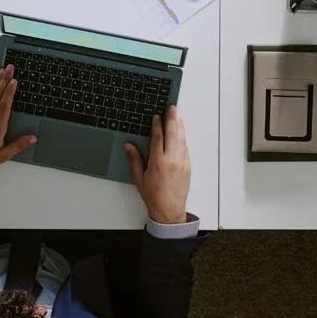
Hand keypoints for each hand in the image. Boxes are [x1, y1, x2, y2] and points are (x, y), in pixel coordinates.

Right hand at [124, 105, 190, 223]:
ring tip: (177, 115)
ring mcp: (181, 162)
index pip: (158, 137)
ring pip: (181, 139)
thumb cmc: (153, 195)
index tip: (156, 116)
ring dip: (179, 126)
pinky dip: (183, 137)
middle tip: (172, 107)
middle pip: (172, 134)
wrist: (169, 210)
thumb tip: (129, 145)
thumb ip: (134, 159)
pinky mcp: (187, 166)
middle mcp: (171, 160)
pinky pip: (185, 147)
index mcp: (157, 162)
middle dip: (172, 119)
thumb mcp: (139, 178)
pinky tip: (181, 131)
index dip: (157, 125)